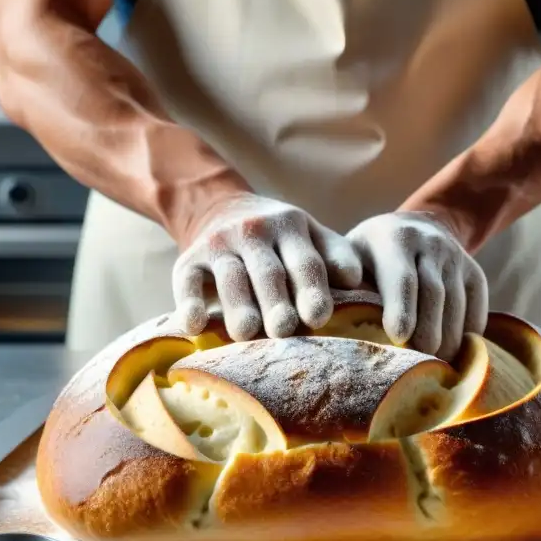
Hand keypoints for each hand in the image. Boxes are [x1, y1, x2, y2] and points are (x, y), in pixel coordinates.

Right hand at [173, 193, 362, 340]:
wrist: (218, 207)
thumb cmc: (278, 238)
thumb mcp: (309, 235)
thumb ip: (334, 256)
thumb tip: (354, 280)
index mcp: (291, 227)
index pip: (305, 261)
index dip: (312, 289)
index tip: (319, 317)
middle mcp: (255, 232)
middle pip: (268, 272)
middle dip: (276, 301)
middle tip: (283, 330)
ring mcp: (219, 244)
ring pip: (231, 276)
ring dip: (238, 305)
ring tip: (245, 333)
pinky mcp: (189, 258)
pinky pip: (186, 280)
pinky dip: (189, 302)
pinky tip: (193, 324)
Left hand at [346, 212, 487, 359]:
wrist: (417, 228)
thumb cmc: (367, 256)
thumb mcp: (351, 258)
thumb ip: (343, 283)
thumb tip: (326, 323)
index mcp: (394, 239)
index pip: (402, 277)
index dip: (402, 308)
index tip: (398, 337)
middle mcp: (429, 243)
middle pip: (434, 294)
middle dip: (427, 331)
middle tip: (418, 365)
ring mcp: (456, 257)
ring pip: (457, 303)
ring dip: (448, 339)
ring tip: (436, 368)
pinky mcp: (475, 272)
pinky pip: (477, 307)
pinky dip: (468, 335)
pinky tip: (456, 358)